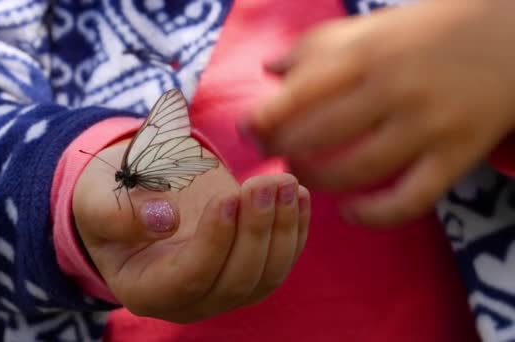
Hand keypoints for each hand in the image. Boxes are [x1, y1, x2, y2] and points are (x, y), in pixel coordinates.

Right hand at [73, 139, 309, 322]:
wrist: (137, 193)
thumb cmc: (110, 196)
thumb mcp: (96, 199)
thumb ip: (118, 213)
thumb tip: (164, 221)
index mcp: (144, 289)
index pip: (188, 279)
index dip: (213, 242)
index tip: (228, 197)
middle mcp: (187, 300)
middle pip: (234, 282)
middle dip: (254, 232)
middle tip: (264, 183)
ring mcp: (221, 288)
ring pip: (265, 277)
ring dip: (281, 230)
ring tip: (285, 182)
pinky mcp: (246, 269)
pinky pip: (279, 261)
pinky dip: (294, 229)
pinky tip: (298, 194)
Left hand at [246, 0, 514, 226]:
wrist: (509, 37)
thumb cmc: (426, 33)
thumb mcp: (370, 28)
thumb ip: (317, 47)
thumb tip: (269, 68)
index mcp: (366, 53)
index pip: (301, 91)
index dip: (265, 117)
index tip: (247, 130)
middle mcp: (393, 88)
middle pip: (320, 135)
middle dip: (284, 152)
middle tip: (273, 156)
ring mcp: (427, 124)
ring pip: (357, 171)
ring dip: (319, 181)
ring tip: (304, 175)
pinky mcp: (457, 154)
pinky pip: (410, 200)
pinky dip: (375, 215)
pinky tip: (351, 211)